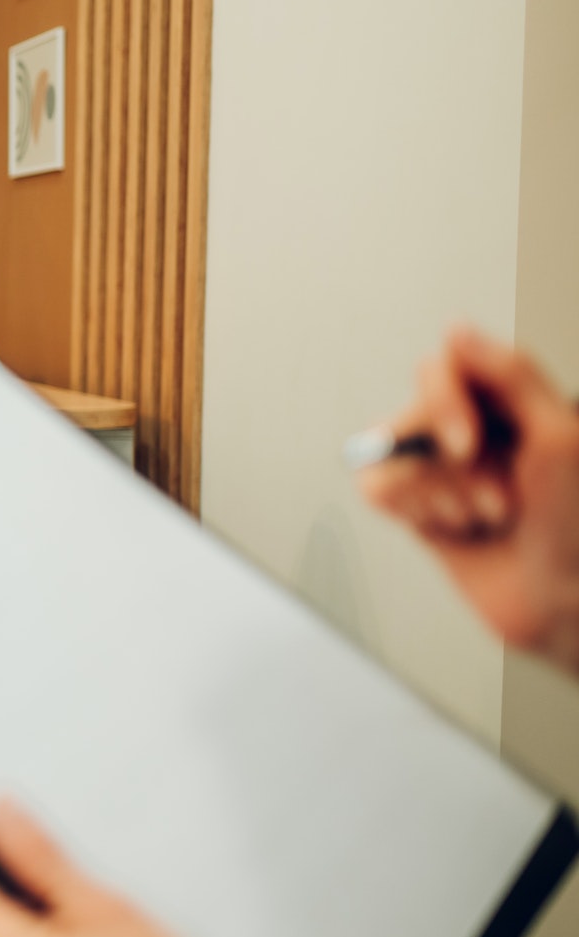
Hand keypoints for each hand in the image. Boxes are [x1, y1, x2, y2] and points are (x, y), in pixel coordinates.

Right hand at [359, 327, 578, 674]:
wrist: (566, 604)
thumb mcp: (561, 437)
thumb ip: (509, 373)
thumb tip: (458, 333)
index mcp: (511, 405)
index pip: (446, 367)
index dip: (445, 401)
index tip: (469, 441)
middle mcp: (476, 432)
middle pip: (414, 410)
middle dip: (449, 462)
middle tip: (490, 492)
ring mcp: (446, 471)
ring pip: (391, 453)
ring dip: (440, 494)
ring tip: (483, 516)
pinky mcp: (422, 508)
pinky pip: (377, 488)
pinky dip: (412, 510)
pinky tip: (453, 526)